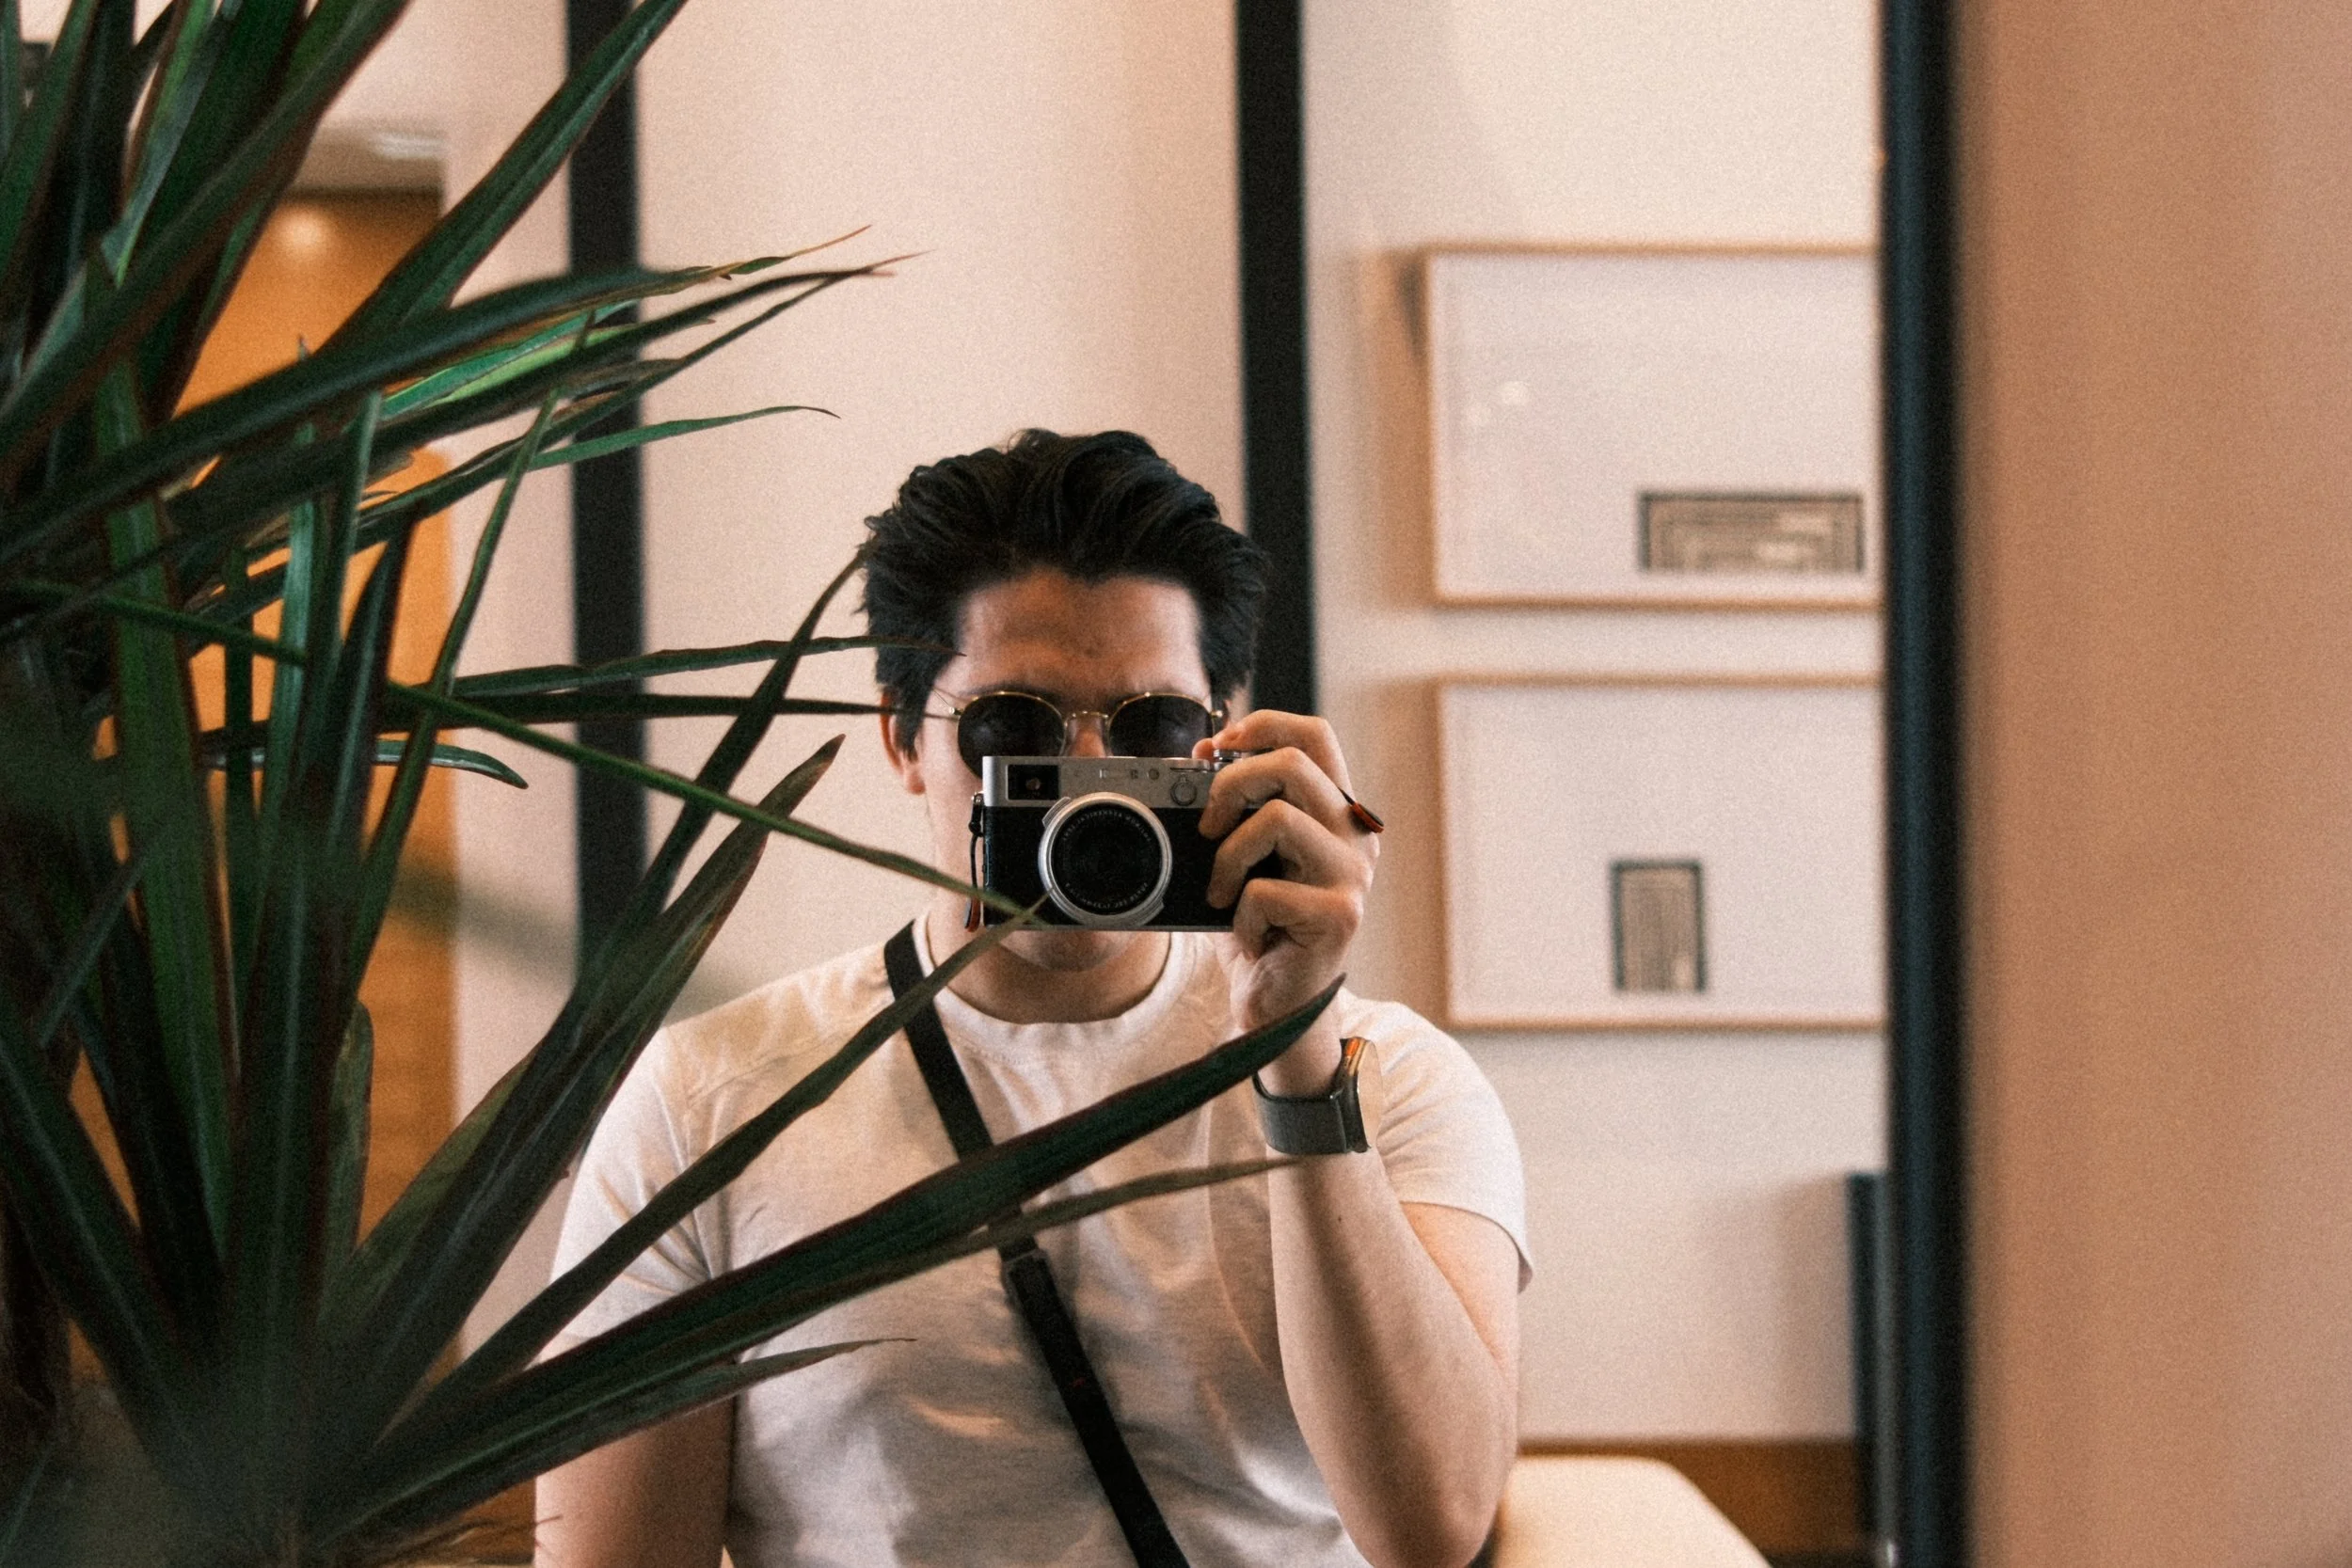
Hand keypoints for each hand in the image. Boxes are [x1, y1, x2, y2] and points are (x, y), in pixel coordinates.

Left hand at [1194, 711, 1378, 1088]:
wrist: (1280, 1005)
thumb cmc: (1261, 928)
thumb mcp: (1245, 858)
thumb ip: (1235, 811)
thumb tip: (1194, 760)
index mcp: (1336, 812)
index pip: (1315, 734)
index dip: (1262, 725)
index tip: (1215, 747)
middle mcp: (1356, 836)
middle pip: (1292, 763)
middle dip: (1231, 783)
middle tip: (1206, 825)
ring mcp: (1352, 876)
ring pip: (1279, 818)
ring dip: (1228, 856)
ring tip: (1221, 892)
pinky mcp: (1340, 916)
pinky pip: (1266, 890)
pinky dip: (1240, 916)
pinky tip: (1251, 938)